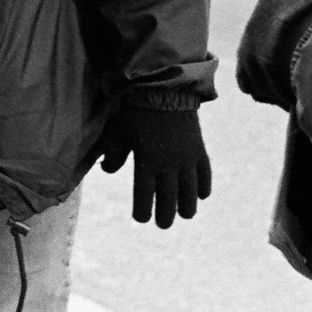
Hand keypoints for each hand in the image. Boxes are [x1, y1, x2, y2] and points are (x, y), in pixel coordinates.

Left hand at [98, 104, 211, 228]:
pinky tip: (202, 195)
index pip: (144, 196)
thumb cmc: (136, 110)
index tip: (141, 218)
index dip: (143, 211)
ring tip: (185, 215)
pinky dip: (204, 186)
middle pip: (169, 198)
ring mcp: (186, 158)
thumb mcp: (118, 131)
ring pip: (190, 190)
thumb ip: (113, 154)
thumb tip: (107, 170)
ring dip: (187, 206)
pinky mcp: (198, 149)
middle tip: (163, 224)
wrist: (164, 87)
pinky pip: (205, 173)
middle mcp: (168, 164)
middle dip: (166, 214)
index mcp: (146, 162)